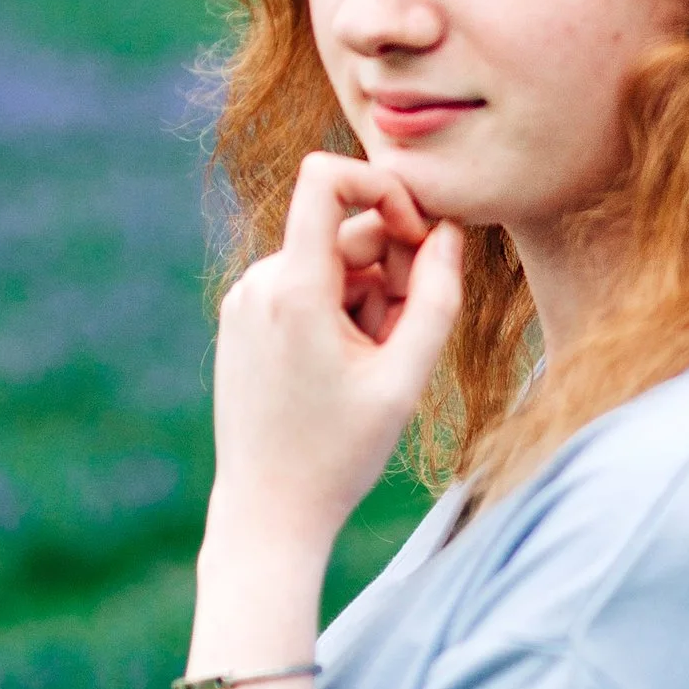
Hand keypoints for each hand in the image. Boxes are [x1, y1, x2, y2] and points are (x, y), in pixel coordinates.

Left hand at [208, 154, 463, 552]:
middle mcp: (258, 282)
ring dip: (366, 299)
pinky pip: (304, 286)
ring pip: (330, 263)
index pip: (326, 176)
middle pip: (345, 232)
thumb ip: (436, 297)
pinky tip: (340, 371)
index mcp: (293, 289)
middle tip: (406, 339)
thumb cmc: (340, 453)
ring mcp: (244, 299)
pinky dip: (336, 312)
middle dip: (391, 270)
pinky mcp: (240, 318)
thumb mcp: (405, 378)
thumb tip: (448, 233)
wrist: (267, 511)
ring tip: (370, 367)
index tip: (417, 235)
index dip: (382, 188)